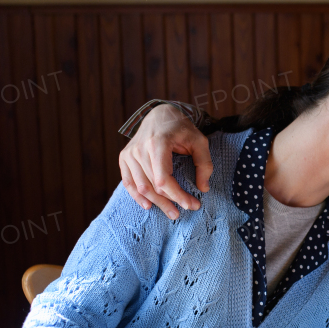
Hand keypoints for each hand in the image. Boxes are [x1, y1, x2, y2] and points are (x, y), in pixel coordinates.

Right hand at [118, 104, 212, 218]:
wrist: (159, 114)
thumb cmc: (181, 128)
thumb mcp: (199, 141)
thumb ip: (204, 164)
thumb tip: (203, 188)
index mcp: (158, 143)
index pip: (164, 179)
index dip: (178, 195)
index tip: (192, 204)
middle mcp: (139, 149)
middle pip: (153, 186)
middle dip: (169, 202)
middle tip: (182, 213)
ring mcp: (129, 153)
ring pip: (141, 187)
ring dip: (156, 203)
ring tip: (171, 212)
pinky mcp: (124, 157)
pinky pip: (128, 182)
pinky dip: (137, 196)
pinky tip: (149, 205)